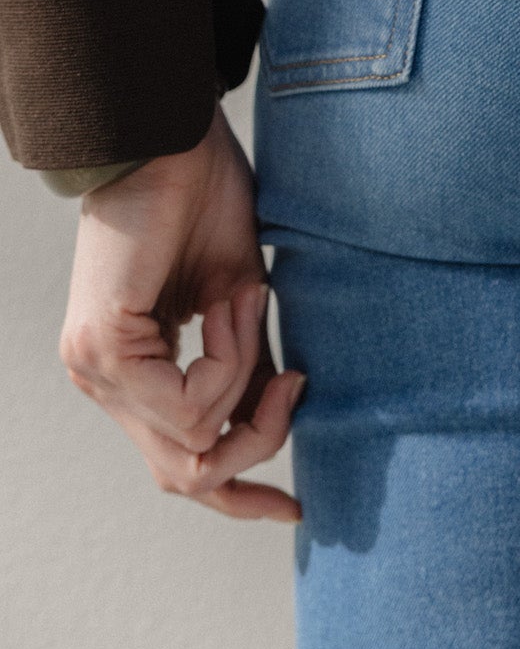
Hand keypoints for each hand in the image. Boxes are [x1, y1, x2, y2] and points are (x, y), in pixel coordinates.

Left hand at [58, 101, 303, 521]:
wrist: (171, 141)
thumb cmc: (204, 201)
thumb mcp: (239, 300)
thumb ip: (247, 365)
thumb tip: (278, 415)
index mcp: (131, 371)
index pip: (176, 463)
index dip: (236, 497)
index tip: (293, 507)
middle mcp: (104, 382)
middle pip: (184, 471)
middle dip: (254, 447)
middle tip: (294, 389)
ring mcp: (96, 370)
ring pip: (190, 440)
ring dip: (246, 383)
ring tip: (252, 309)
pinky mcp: (104, 349)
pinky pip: (187, 401)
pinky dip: (231, 361)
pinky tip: (236, 305)